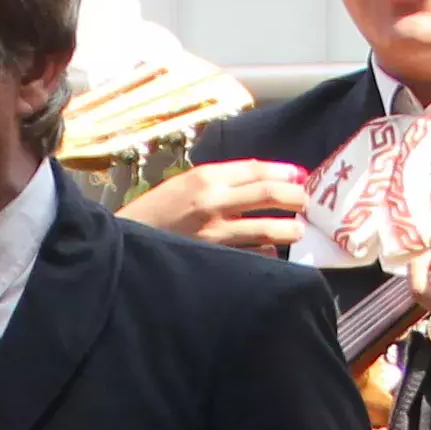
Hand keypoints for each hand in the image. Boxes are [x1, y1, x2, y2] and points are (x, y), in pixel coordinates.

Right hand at [120, 161, 310, 250]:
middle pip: (268, 194)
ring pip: (266, 229)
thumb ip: (219, 183)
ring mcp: (215, 235)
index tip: (301, 175)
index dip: (284, 171)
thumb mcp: (184, 185)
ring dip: (289, 229)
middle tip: (306, 202)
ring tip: (297, 230)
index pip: (255, 170)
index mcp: (204, 178)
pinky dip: (266, 254)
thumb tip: (259, 183)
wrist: (125, 243)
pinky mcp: (214, 260)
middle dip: (295, 196)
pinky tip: (272, 253)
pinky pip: (251, 256)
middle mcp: (213, 202)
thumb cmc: (156, 212)